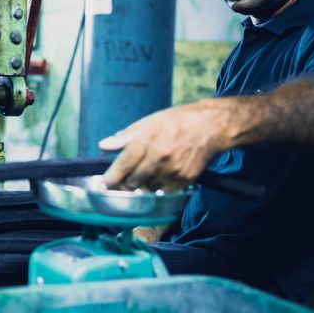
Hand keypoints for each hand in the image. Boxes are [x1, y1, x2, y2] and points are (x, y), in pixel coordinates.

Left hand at [98, 100, 229, 190]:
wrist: (210, 126)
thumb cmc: (177, 122)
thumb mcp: (148, 122)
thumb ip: (125, 136)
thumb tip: (104, 145)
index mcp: (147, 140)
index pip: (123, 164)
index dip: (110, 178)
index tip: (103, 185)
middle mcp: (159, 157)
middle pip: (133, 182)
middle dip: (123, 185)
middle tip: (120, 183)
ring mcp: (173, 170)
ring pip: (147, 189)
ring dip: (141, 186)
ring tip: (143, 175)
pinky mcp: (184, 179)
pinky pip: (164, 191)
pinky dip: (158, 187)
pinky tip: (158, 176)